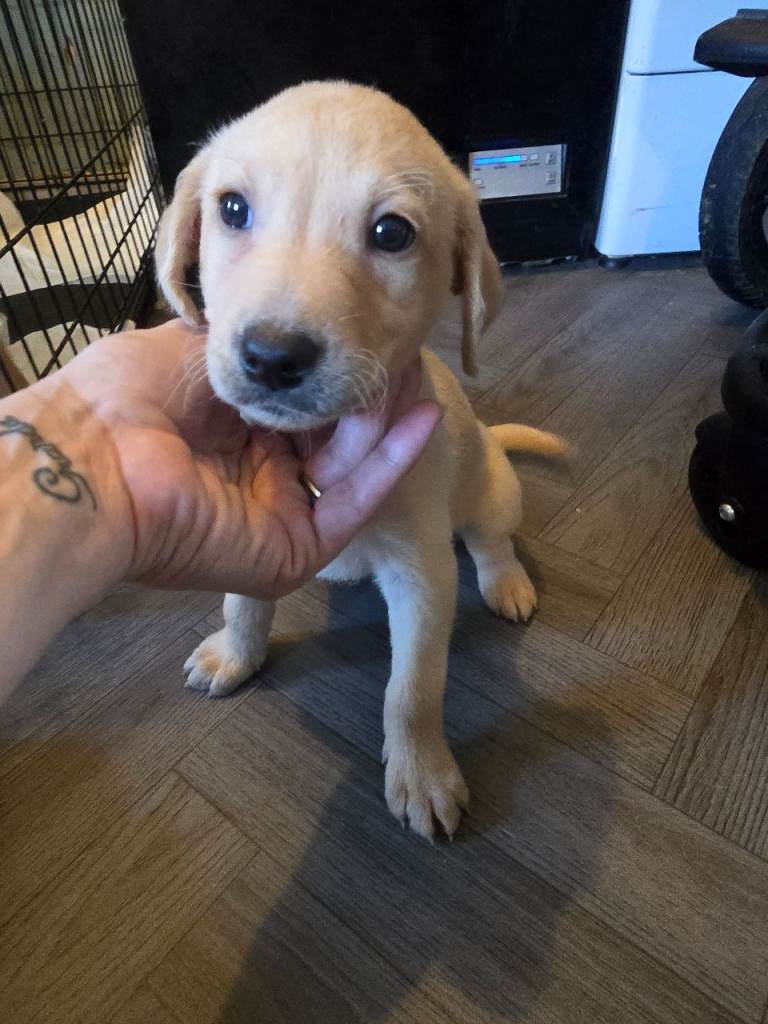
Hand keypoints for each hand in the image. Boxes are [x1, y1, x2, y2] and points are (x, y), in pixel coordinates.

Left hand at [53, 319, 439, 598]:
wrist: (98, 459)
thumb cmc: (127, 396)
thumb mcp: (194, 349)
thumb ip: (250, 347)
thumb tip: (284, 328)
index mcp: (228, 432)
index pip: (301, 405)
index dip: (333, 373)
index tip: (368, 337)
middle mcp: (256, 475)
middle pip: (332, 438)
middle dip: (366, 397)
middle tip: (401, 355)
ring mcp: (277, 515)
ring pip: (351, 469)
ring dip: (383, 421)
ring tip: (412, 374)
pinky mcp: (295, 550)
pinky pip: (354, 505)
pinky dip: (393, 462)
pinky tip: (426, 413)